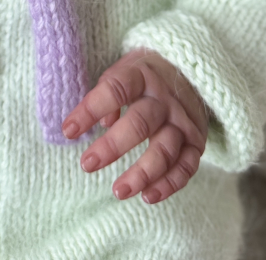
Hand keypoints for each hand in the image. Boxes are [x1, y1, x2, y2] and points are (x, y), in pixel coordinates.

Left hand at [61, 49, 207, 204]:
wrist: (191, 70)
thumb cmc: (146, 75)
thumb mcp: (126, 70)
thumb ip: (110, 91)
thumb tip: (104, 123)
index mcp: (142, 75)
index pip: (116, 89)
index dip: (91, 109)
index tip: (68, 130)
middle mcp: (165, 98)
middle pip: (140, 123)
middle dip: (112, 146)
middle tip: (87, 164)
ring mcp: (183, 120)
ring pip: (165, 150)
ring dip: (142, 173)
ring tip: (118, 191)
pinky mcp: (196, 141)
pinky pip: (186, 166)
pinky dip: (169, 184)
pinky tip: (148, 196)